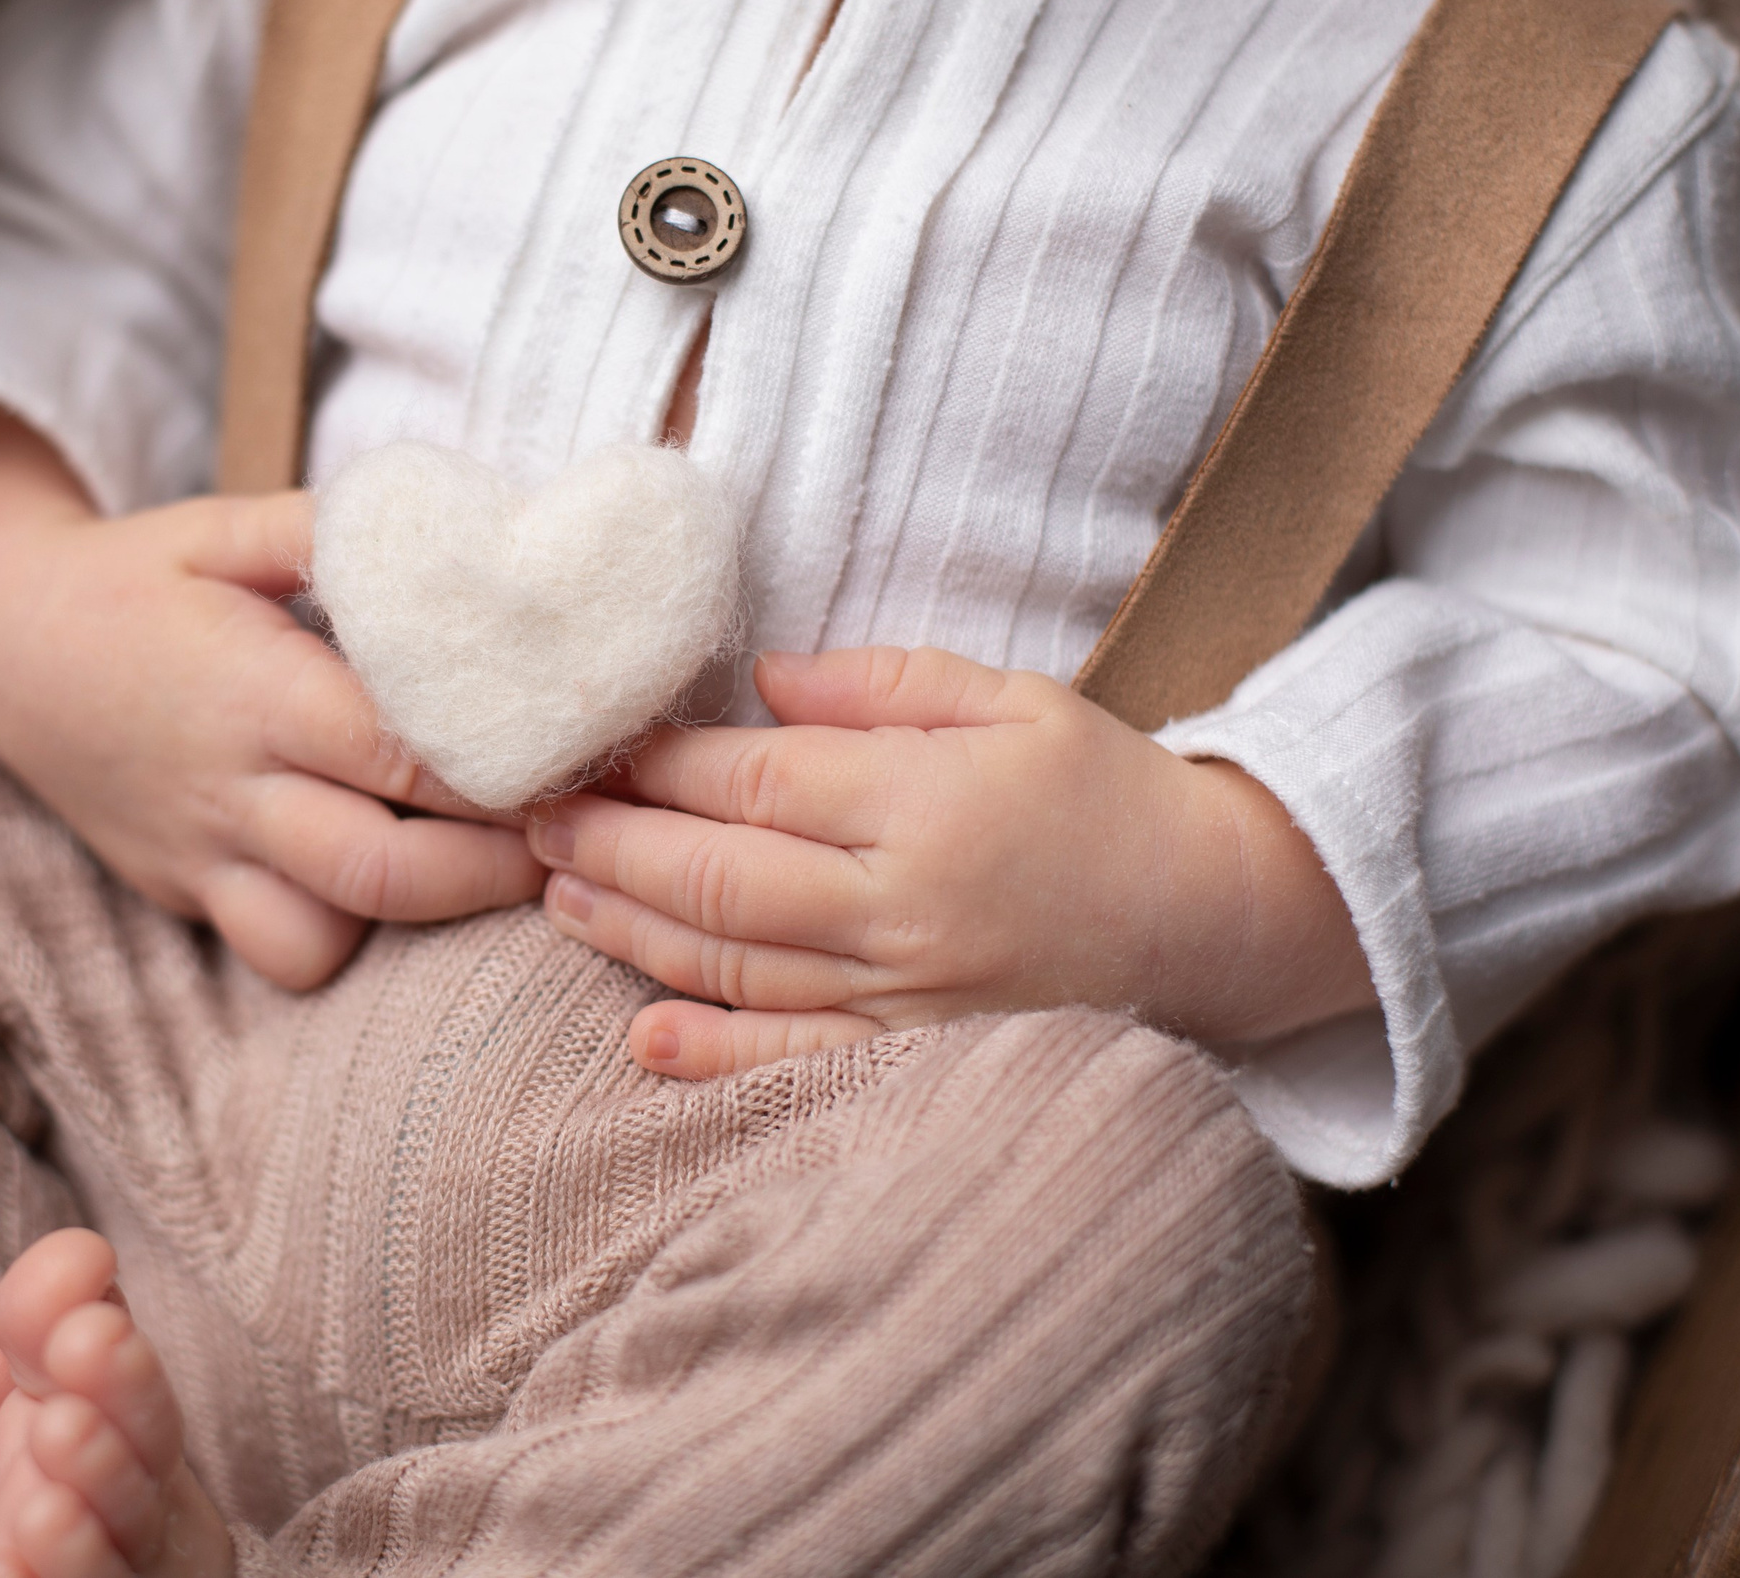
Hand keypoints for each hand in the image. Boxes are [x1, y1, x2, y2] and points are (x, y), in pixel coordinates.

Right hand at [0, 393, 542, 990]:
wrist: (0, 647)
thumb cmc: (134, 578)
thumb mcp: (224, 526)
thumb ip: (336, 532)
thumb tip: (460, 531)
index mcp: (255, 688)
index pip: (402, 752)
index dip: (501, 770)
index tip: (575, 761)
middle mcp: (231, 784)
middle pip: (387, 866)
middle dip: (496, 867)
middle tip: (570, 836)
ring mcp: (203, 852)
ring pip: (332, 929)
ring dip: (424, 915)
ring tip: (499, 868)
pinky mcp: (187, 893)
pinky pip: (280, 952)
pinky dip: (344, 939)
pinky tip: (387, 891)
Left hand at [527, 646, 1374, 1077]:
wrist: (1213, 917)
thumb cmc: (1102, 790)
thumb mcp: (1011, 698)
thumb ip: (882, 682)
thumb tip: (758, 677)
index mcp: (924, 801)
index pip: (750, 779)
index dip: (653, 762)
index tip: (587, 739)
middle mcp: (905, 906)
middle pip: (716, 877)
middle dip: (607, 839)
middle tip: (526, 809)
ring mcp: (908, 995)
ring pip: (733, 967)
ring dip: (627, 929)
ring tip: (553, 887)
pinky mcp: (917, 1057)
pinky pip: (795, 1062)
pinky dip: (711, 1053)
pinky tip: (638, 1033)